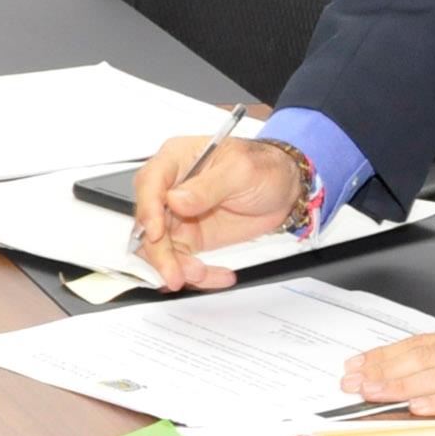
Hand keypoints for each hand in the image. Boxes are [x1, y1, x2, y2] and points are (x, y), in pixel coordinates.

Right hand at [132, 137, 304, 291]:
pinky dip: (198, 274)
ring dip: (176, 266)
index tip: (156, 233)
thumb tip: (175, 199)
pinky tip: (218, 276)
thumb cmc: (264, 168)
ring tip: (201, 274)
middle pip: (148, 223)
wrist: (286, 191)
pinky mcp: (190, 238)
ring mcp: (177, 216)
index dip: (148, 210)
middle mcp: (170, 189)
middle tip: (178, 272)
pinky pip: (182, 261)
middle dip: (160, 252)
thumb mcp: (241, 170)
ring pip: (160, 248)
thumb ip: (208, 186)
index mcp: (176, 159)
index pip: (149, 183)